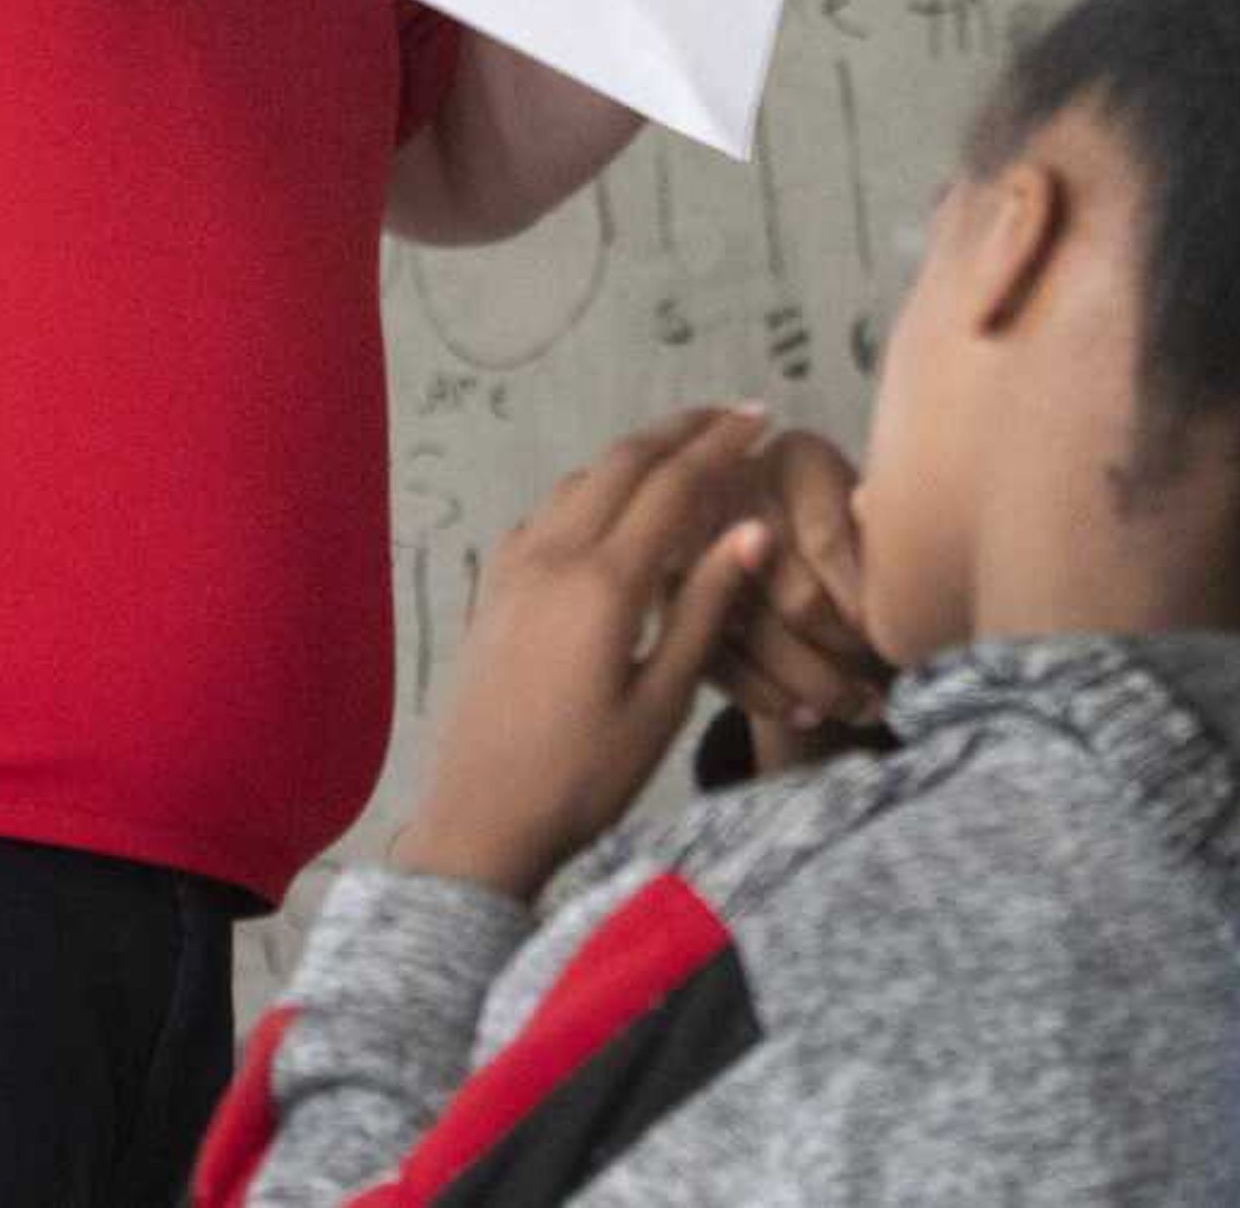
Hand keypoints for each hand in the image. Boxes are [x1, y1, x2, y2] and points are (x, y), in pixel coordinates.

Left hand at [393, 409, 777, 900]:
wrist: (478, 823)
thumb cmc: (583, 778)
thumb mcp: (661, 703)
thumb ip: (705, 608)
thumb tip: (753, 528)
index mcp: (603, 585)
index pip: (672, 487)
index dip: (720, 445)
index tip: (761, 417)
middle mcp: (552, 558)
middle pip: (621, 463)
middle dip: (679, 430)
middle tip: (731, 415)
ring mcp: (512, 571)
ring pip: (578, 481)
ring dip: (632, 456)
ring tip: (680, 455)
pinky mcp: (491, 592)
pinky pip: (544, 514)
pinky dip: (588, 490)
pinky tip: (606, 512)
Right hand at [705, 430, 891, 746]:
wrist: (813, 560)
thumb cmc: (865, 545)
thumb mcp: (884, 525)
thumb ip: (883, 526)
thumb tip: (868, 507)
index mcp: (800, 456)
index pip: (828, 542)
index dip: (865, 604)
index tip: (894, 639)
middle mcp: (738, 488)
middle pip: (793, 594)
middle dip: (844, 650)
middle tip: (879, 679)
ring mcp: (698, 546)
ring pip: (760, 637)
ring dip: (815, 685)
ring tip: (863, 708)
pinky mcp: (676, 603)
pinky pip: (723, 664)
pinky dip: (771, 697)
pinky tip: (810, 713)